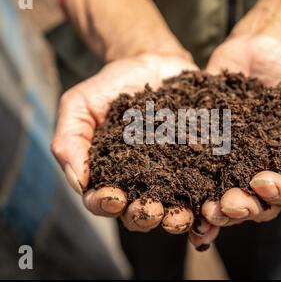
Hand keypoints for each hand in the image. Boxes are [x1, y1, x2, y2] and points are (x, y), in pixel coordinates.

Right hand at [52, 53, 207, 234]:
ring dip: (176, 218)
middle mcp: (140, 183)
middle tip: (151, 210)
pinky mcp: (197, 165)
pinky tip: (210, 201)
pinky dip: (206, 201)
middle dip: (143, 216)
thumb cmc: (111, 86)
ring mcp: (171, 177)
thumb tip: (80, 182)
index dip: (104, 205)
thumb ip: (70, 140)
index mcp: (108, 175)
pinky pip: (203, 189)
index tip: (112, 197)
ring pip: (172, 209)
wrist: (151, 63)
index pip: (102, 202)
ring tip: (182, 213)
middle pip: (139, 214)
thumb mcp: (79, 106)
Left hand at [202, 34, 280, 225]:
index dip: (280, 193)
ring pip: (228, 198)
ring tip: (207, 208)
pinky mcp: (206, 150)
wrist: (260, 46)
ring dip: (218, 210)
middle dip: (244, 207)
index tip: (262, 180)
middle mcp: (262, 170)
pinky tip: (185, 205)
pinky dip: (192, 196)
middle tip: (229, 203)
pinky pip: (198, 177)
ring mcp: (233, 163)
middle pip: (257, 204)